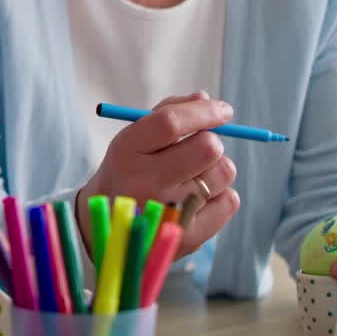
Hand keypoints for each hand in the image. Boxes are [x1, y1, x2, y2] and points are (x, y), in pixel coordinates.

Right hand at [78, 92, 240, 259]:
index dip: (203, 112)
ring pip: (223, 173)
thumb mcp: (134, 140)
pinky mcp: (189, 237)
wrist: (107, 229)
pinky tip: (198, 199)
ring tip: (193, 177)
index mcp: (126, 152)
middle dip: (212, 141)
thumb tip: (205, 98)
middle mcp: (144, 182)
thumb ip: (166, 114)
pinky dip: (221, 195)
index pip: (170, 123)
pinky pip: (229, 201)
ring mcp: (167, 213)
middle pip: (206, 148)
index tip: (223, 110)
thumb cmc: (127, 174)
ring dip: (216, 169)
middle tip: (202, 147)